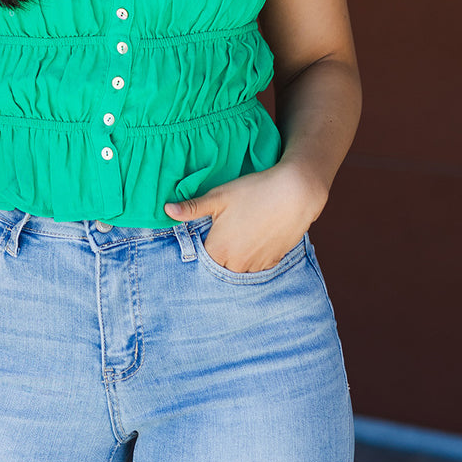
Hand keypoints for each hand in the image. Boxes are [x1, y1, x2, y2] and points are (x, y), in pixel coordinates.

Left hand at [164, 159, 327, 271]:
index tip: (203, 237)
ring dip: (235, 258)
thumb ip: (192, 208)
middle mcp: (237, 265)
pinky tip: (254, 238)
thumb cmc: (254, 192)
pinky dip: (252, 257)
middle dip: (217, 254)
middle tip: (222, 234)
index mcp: (219, 250)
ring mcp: (257, 266)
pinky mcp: (274, 262)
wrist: (295, 193)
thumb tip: (166, 210)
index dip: (200, 248)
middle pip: (219, 267)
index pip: (201, 261)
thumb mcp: (218, 197)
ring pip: (238, 269)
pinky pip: (256, 267)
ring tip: (239, 234)